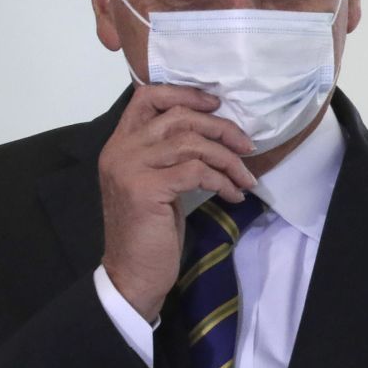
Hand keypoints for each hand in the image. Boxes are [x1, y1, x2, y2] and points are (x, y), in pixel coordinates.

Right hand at [99, 86, 255, 321]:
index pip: (147, 97)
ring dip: (227, 158)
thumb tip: (214, 128)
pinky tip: (233, 195)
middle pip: (179, 117)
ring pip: (191, 143)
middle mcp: (121, 150)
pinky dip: (222, 180)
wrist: (132, 274)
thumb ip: (170, 152)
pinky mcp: (145, 189)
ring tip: (245, 177)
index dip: (185, 93)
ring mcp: (130, 168)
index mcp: (121, 143)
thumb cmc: (150, 229)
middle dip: (220, 128)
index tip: (216, 105)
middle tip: (247, 145)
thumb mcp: (157, 182)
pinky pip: (196, 171)